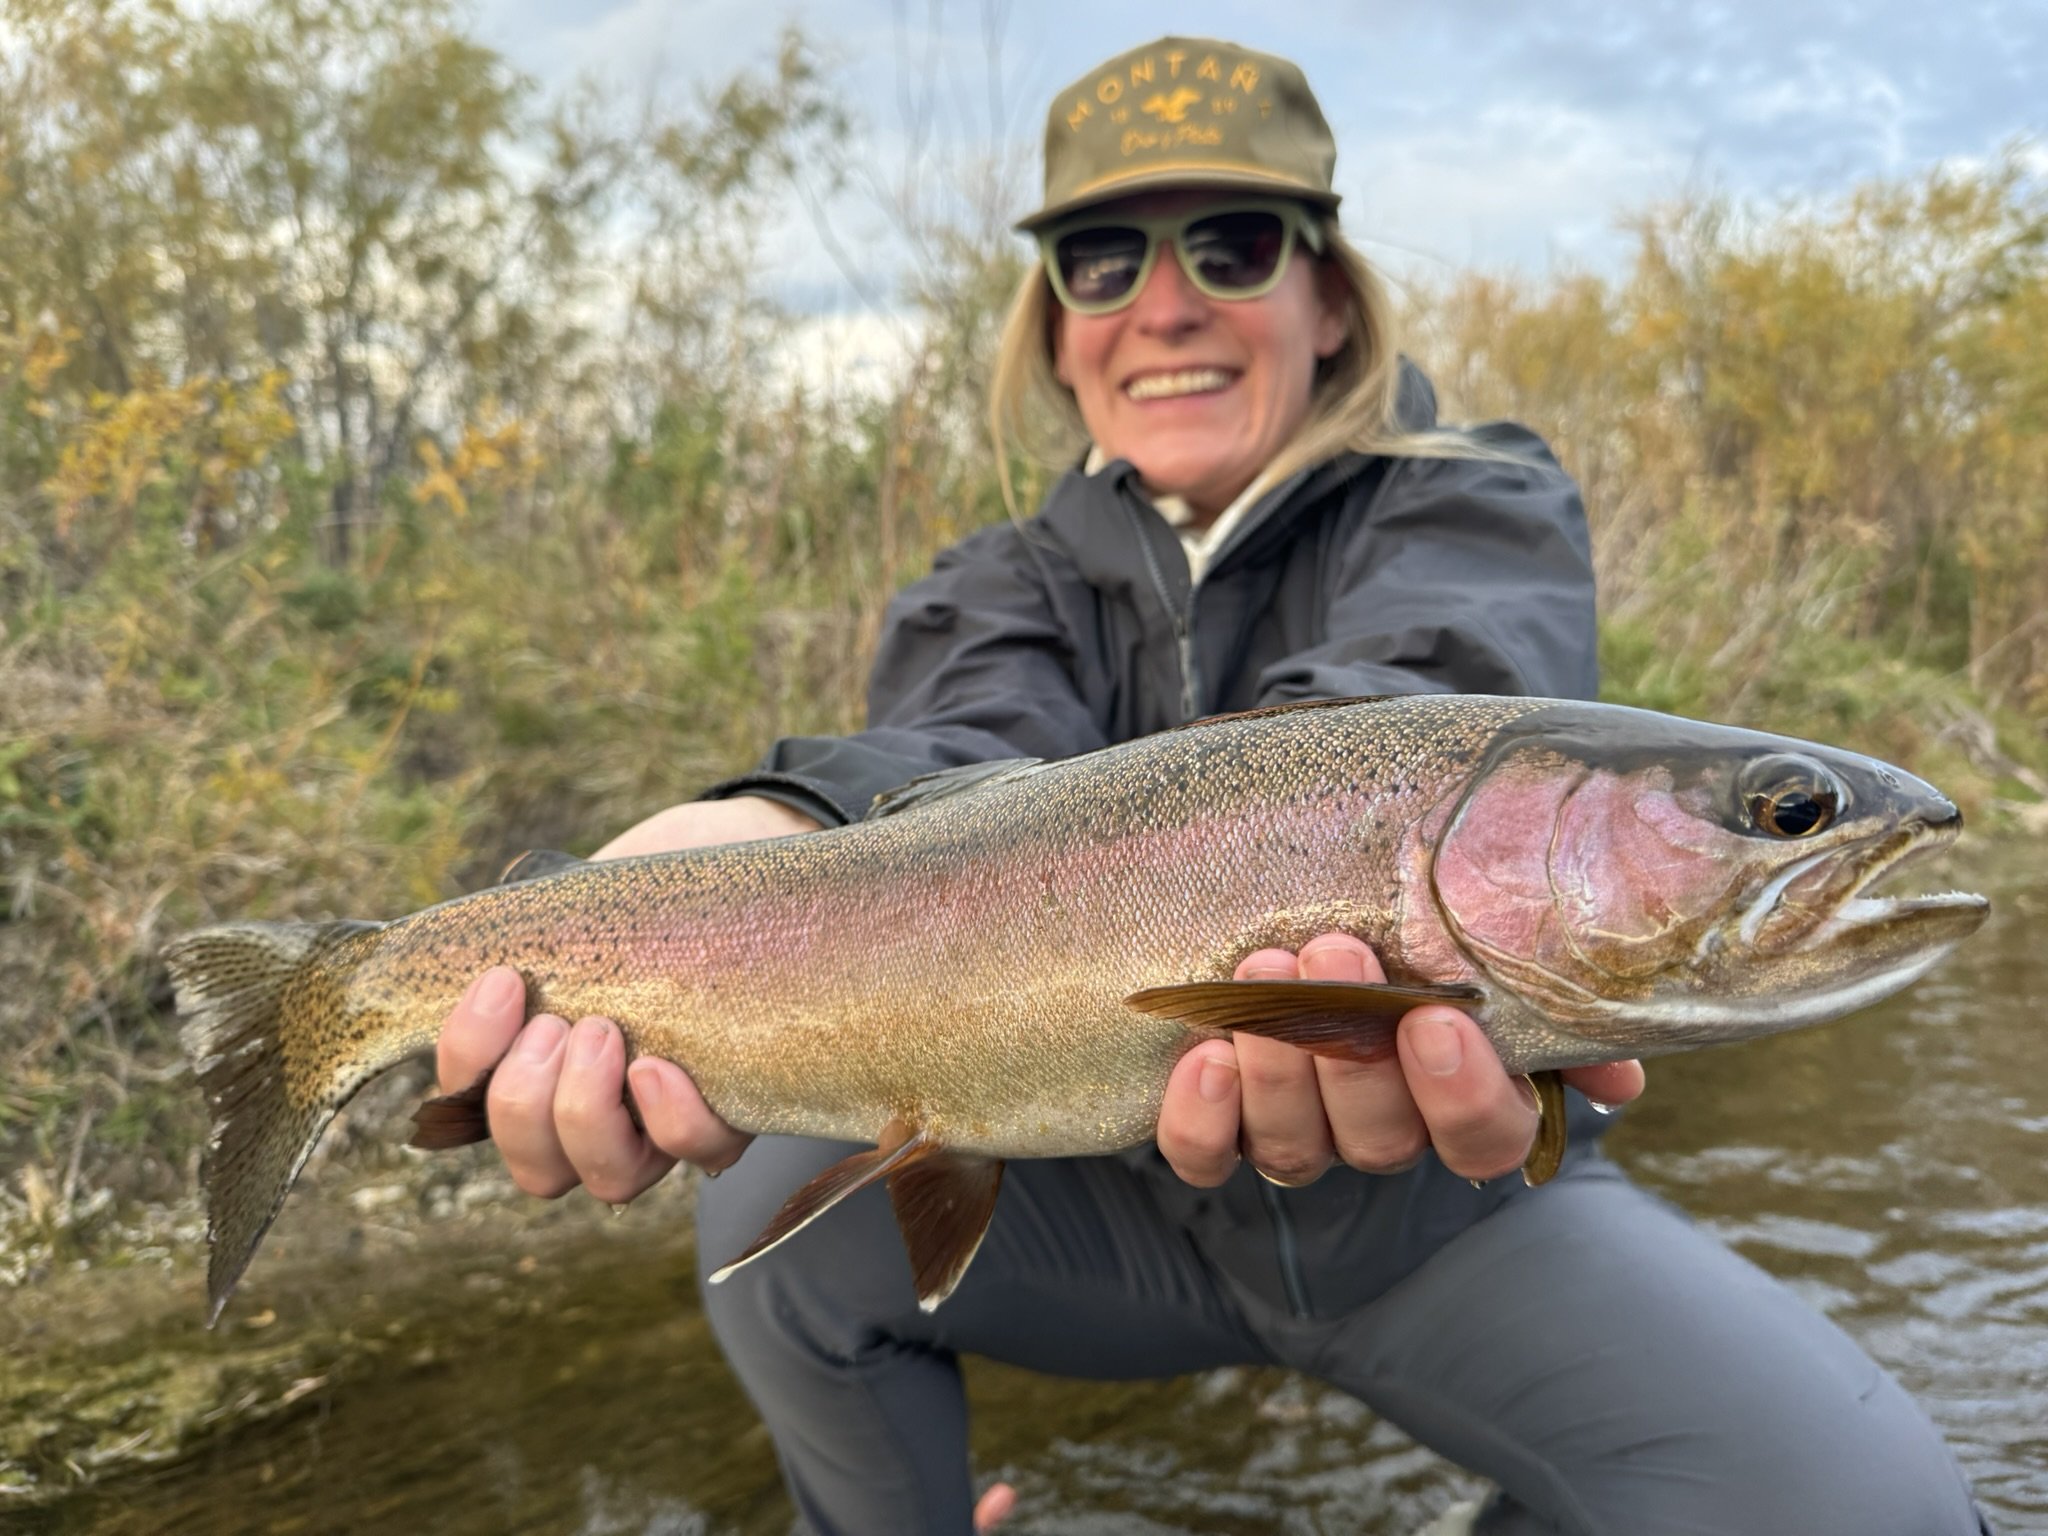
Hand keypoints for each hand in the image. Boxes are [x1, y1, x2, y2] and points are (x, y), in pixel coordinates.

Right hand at [432, 795, 822, 1202]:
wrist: (735, 866)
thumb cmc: (642, 896)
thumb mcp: (571, 907)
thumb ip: (519, 933)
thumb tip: (474, 939)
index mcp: (537, 1067)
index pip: (471, 1105)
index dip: (468, 1061)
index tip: (499, 983)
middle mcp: (597, 1118)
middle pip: (539, 1169)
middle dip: (527, 1100)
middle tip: (556, 1024)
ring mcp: (665, 1126)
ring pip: (610, 1180)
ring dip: (586, 1114)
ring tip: (603, 1033)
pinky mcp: (736, 1112)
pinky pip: (701, 1154)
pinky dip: (672, 1121)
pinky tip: (659, 1068)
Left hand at [1153, 934, 1644, 1186]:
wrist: (1284, 891)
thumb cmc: (1397, 914)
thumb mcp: (1471, 933)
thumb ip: (1542, 994)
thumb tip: (1620, 1073)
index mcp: (1455, 1094)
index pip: (1484, 1138)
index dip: (1464, 1096)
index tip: (1436, 1020)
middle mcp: (1378, 1126)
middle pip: (1384, 1141)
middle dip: (1357, 1054)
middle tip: (1337, 954)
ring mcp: (1295, 1131)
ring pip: (1296, 1149)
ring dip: (1282, 1064)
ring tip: (1267, 968)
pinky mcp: (1213, 1126)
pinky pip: (1206, 1156)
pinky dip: (1205, 1118)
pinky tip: (1209, 1055)